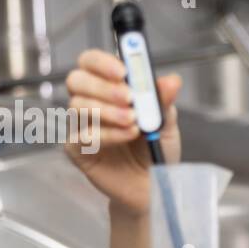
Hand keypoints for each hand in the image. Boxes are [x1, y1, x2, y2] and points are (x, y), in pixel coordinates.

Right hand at [64, 48, 183, 216]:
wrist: (153, 185)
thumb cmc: (154, 149)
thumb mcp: (165, 122)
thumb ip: (163, 101)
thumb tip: (172, 80)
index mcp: (108, 87)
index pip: (91, 62)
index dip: (102, 62)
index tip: (123, 71)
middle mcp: (90, 102)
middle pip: (76, 80)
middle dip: (103, 87)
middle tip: (129, 98)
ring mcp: (81, 126)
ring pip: (78, 106)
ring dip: (108, 112)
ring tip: (134, 122)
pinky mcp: (77, 150)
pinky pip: (82, 135)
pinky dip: (107, 134)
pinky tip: (128, 135)